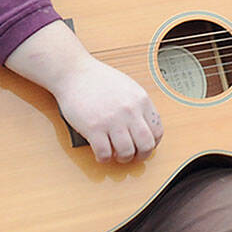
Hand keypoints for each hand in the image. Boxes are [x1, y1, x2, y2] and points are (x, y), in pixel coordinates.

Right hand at [49, 58, 163, 163]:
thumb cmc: (99, 79)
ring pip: (127, 152)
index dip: (153, 143)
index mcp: (141, 100)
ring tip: (117, 155)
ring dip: (123, 159)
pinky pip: (104, 153)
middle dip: (142, 155)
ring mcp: (112, 120)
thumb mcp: (129, 87)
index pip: (157, 131)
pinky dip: (104, 158)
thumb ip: (138, 106)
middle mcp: (130, 111)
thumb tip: (145, 126)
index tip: (146, 146)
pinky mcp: (93, 128)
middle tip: (134, 156)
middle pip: (146, 144)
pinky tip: (102, 154)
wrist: (74, 73)